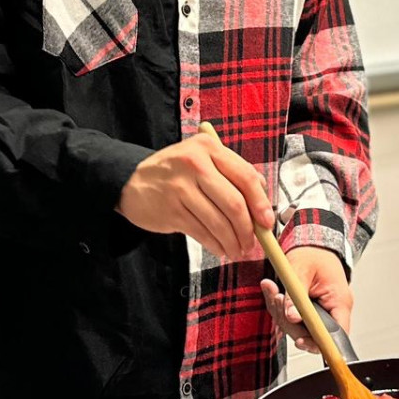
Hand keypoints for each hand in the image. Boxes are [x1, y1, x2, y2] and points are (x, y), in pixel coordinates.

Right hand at [116, 132, 273, 259]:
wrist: (131, 182)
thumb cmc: (176, 173)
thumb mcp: (202, 160)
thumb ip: (231, 173)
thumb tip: (263, 199)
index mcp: (208, 148)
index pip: (245, 176)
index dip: (260, 203)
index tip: (267, 223)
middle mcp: (195, 163)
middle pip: (234, 203)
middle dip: (247, 229)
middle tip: (252, 243)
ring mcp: (180, 187)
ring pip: (218, 222)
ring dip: (232, 241)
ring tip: (237, 250)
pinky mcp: (171, 210)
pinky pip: (201, 232)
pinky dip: (215, 245)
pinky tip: (220, 249)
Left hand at [261, 246, 351, 353]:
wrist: (312, 243)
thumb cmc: (313, 253)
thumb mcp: (301, 270)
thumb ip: (295, 295)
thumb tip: (291, 316)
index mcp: (339, 301)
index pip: (336, 334)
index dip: (319, 342)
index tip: (301, 341)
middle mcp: (332, 310)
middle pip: (314, 334)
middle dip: (291, 323)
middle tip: (277, 301)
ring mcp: (320, 312)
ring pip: (298, 328)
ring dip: (281, 313)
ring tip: (273, 291)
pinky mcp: (308, 311)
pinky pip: (292, 318)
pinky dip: (279, 307)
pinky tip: (271, 291)